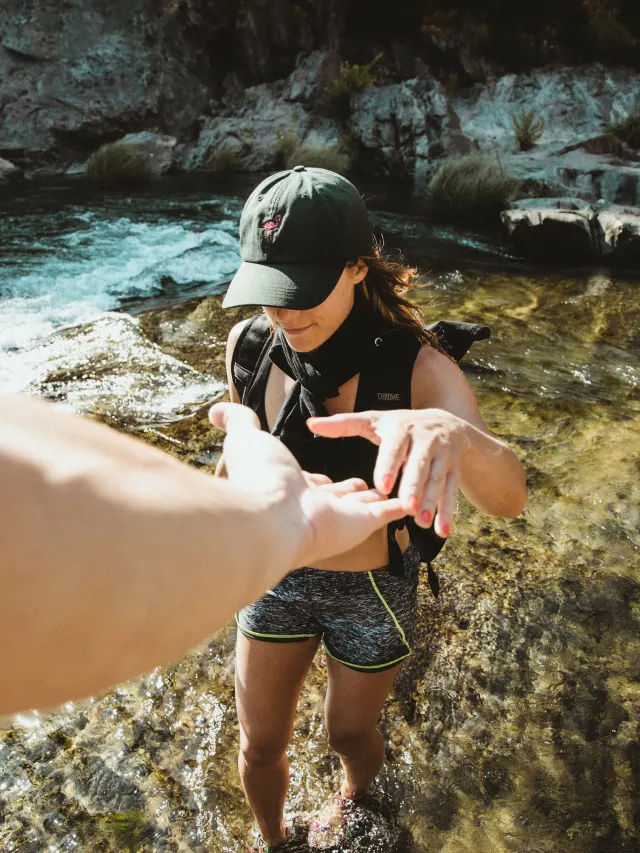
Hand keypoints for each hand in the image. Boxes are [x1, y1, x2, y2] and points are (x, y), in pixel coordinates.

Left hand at [209, 403, 405, 566]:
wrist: (272, 514)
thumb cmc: (259, 477)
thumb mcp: (247, 438)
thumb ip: (236, 422)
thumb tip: (216, 410)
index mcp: (293, 490)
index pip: (310, 486)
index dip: (319, 481)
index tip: (325, 479)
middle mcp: (316, 507)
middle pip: (339, 499)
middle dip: (351, 493)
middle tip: (367, 486)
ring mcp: (341, 518)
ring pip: (365, 507)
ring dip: (378, 500)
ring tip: (397, 494)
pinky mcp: (362, 522)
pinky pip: (386, 513)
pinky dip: (400, 509)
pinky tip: (412, 505)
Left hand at [307, 408, 472, 538]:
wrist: (448, 423)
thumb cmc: (401, 425)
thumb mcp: (374, 421)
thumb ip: (343, 425)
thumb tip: (311, 423)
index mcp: (401, 428)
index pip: (395, 447)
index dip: (389, 465)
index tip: (380, 486)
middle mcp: (425, 439)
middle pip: (419, 464)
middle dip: (414, 486)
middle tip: (406, 507)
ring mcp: (443, 455)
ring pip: (437, 479)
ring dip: (432, 502)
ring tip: (422, 523)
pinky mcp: (454, 469)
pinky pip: (452, 491)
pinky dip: (448, 511)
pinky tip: (442, 531)